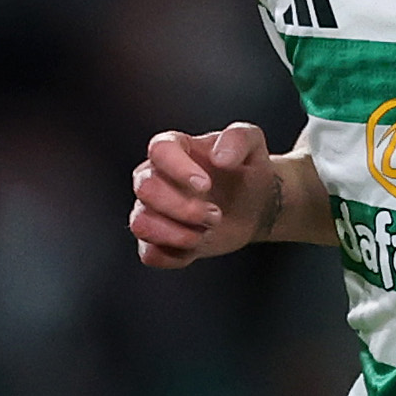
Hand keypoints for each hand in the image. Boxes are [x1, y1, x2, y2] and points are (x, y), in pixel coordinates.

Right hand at [130, 122, 274, 268]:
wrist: (255, 205)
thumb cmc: (247, 169)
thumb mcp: (252, 143)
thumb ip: (238, 138)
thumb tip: (220, 157)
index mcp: (174, 148)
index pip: (159, 151)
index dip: (179, 169)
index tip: (206, 185)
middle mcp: (155, 177)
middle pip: (145, 189)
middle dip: (183, 207)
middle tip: (216, 215)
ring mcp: (153, 210)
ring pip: (140, 224)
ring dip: (176, 234)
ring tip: (206, 232)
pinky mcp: (159, 241)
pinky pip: (149, 254)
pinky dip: (174, 256)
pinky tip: (197, 248)